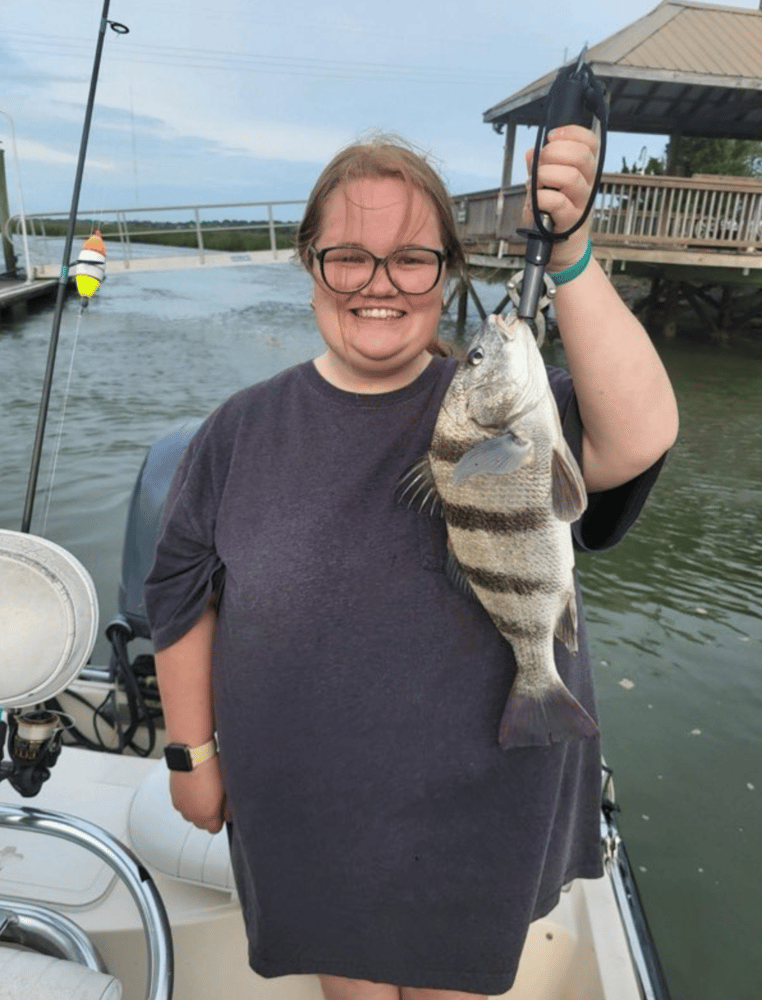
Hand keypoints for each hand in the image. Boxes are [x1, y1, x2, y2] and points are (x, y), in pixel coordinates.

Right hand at [169, 755, 229, 832]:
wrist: (192, 756)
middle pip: (202, 824)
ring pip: (191, 815)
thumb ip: (229, 807)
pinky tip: (194, 788)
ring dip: (197, 808)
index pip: (215, 829)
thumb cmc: (211, 769)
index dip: (220, 818)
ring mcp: (182, 807)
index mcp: (207, 815)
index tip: (222, 808)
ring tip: (204, 791)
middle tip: (214, 798)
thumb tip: (229, 816)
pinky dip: (188, 800)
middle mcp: (192, 815)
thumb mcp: (227, 788)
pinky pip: (183, 805)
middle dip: (208, 815)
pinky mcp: (174, 798)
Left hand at [523, 125, 598, 271]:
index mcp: (583, 171)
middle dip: (555, 151)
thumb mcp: (542, 189)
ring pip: (572, 177)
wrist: (559, 251)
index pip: (590, 143)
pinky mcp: (571, 222)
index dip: (572, 133)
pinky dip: (542, 198)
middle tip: (540, 162)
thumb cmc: (552, 217)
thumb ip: (538, 170)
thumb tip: (531, 152)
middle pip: (582, 156)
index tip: (551, 136)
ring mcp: (581, 204)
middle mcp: (586, 185)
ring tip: (536, 183)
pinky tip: (536, 201)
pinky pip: (559, 203)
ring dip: (547, 174)